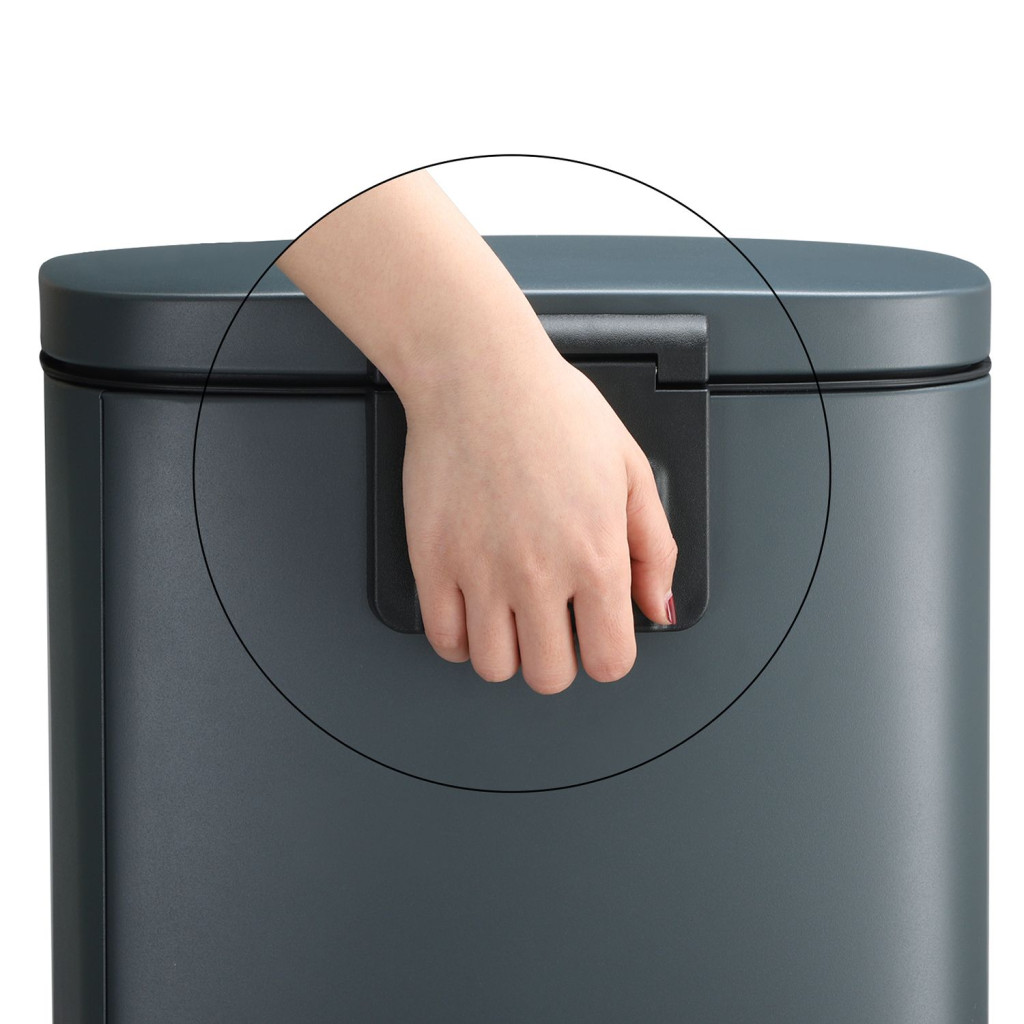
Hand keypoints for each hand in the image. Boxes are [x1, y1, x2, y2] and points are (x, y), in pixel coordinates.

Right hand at [401, 340, 677, 693]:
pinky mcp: (432, 563)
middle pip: (549, 675)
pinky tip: (473, 608)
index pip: (610, 661)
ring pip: (494, 667)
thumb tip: (657, 605)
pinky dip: (460, 637)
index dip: (606, 652)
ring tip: (510, 613)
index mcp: (596, 555)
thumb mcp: (630, 470)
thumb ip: (654, 547)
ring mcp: (480, 572)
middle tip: (552, 621)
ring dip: (507, 650)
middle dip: (556, 656)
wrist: (478, 374)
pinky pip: (444, 640)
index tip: (595, 633)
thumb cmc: (553, 409)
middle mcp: (539, 575)